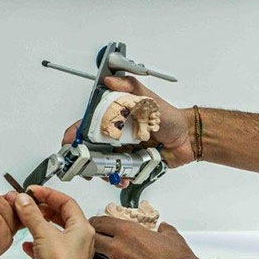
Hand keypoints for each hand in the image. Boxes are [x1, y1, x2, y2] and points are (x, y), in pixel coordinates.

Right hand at [12, 186, 95, 258]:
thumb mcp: (43, 233)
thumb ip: (32, 214)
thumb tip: (25, 200)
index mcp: (83, 228)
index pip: (67, 202)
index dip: (49, 194)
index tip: (34, 191)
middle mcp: (82, 240)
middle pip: (63, 216)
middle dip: (45, 209)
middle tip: (30, 204)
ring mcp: (73, 253)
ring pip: (56, 233)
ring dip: (41, 225)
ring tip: (28, 220)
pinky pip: (51, 249)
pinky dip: (39, 243)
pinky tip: (29, 245)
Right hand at [62, 76, 194, 169]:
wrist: (187, 138)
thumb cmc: (169, 117)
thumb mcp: (148, 98)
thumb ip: (130, 88)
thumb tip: (110, 80)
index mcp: (114, 117)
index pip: (86, 125)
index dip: (75, 136)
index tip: (71, 145)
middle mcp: (114, 135)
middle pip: (90, 149)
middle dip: (86, 161)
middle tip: (89, 168)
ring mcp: (122, 151)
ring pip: (103, 165)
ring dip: (104, 172)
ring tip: (113, 174)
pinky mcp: (131, 164)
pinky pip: (120, 174)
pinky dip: (120, 178)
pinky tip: (125, 178)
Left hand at [87, 216, 199, 258]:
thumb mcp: (172, 237)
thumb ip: (163, 230)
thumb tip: (162, 229)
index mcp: (129, 232)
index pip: (101, 223)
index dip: (96, 223)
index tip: (94, 225)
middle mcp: (118, 248)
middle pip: (92, 239)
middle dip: (91, 239)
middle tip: (90, 240)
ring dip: (95, 258)